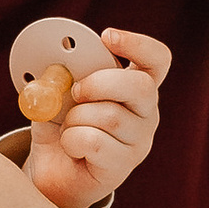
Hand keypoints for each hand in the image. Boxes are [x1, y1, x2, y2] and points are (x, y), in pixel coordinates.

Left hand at [24, 26, 170, 207]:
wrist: (51, 171)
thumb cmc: (61, 126)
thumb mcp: (57, 92)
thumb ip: (60, 75)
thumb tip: (57, 62)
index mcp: (136, 86)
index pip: (157, 60)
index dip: (138, 45)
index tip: (107, 36)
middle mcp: (147, 113)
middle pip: (141, 86)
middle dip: (100, 82)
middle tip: (76, 91)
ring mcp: (139, 142)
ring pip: (111, 117)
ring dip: (76, 118)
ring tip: (69, 126)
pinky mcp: (123, 166)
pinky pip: (95, 142)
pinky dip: (72, 140)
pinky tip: (72, 147)